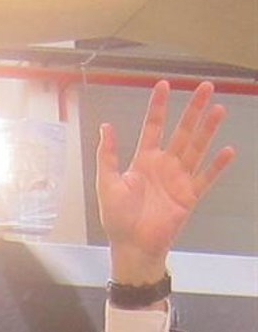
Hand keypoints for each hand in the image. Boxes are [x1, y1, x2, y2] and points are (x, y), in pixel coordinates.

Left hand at [96, 81, 233, 284]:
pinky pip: (206, 177)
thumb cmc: (117, 219)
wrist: (132, 247)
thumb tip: (105, 127)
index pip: (154, 127)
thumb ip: (108, 156)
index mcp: (144, 161)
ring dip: (208, 129)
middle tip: (205, 87)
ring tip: (218, 109)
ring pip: (197, 148)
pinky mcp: (189, 196)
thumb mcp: (106, 184)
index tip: (164, 84)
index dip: (159, 107)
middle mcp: (164, 165)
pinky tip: (227, 150)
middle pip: (182, 131)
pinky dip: (217, 165)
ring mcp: (179, 179)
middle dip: (193, 110)